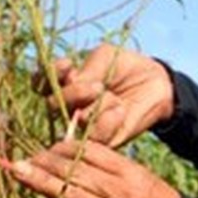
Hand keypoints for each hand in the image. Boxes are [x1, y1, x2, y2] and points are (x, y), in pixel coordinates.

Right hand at [39, 43, 173, 146]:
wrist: (157, 83)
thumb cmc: (127, 67)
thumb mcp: (105, 58)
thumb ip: (86, 69)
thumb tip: (70, 82)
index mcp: (65, 83)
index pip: (40, 83)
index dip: (46, 76)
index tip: (67, 65)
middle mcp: (69, 105)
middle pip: (52, 105)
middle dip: (73, 93)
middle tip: (97, 86)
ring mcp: (84, 124)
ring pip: (73, 121)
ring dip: (92, 106)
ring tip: (110, 95)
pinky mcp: (101, 140)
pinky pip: (94, 136)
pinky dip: (106, 121)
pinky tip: (119, 110)